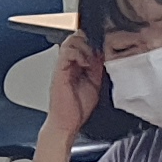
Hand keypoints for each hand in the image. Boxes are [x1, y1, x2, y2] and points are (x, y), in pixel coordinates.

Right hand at [42, 35, 105, 152]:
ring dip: (83, 47)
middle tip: (96, 54)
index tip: (101, 47)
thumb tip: (102, 55)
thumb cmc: (77, 108)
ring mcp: (62, 67)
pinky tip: (85, 64)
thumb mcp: (95, 84)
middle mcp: (67, 64)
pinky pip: (67, 53)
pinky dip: (78, 54)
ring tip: (89, 60)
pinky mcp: (59, 71)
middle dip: (88, 42)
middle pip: (74, 39)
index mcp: (74, 66)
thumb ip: (97, 69)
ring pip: (70, 42)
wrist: (67, 123)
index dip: (91, 41)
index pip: (80, 43)